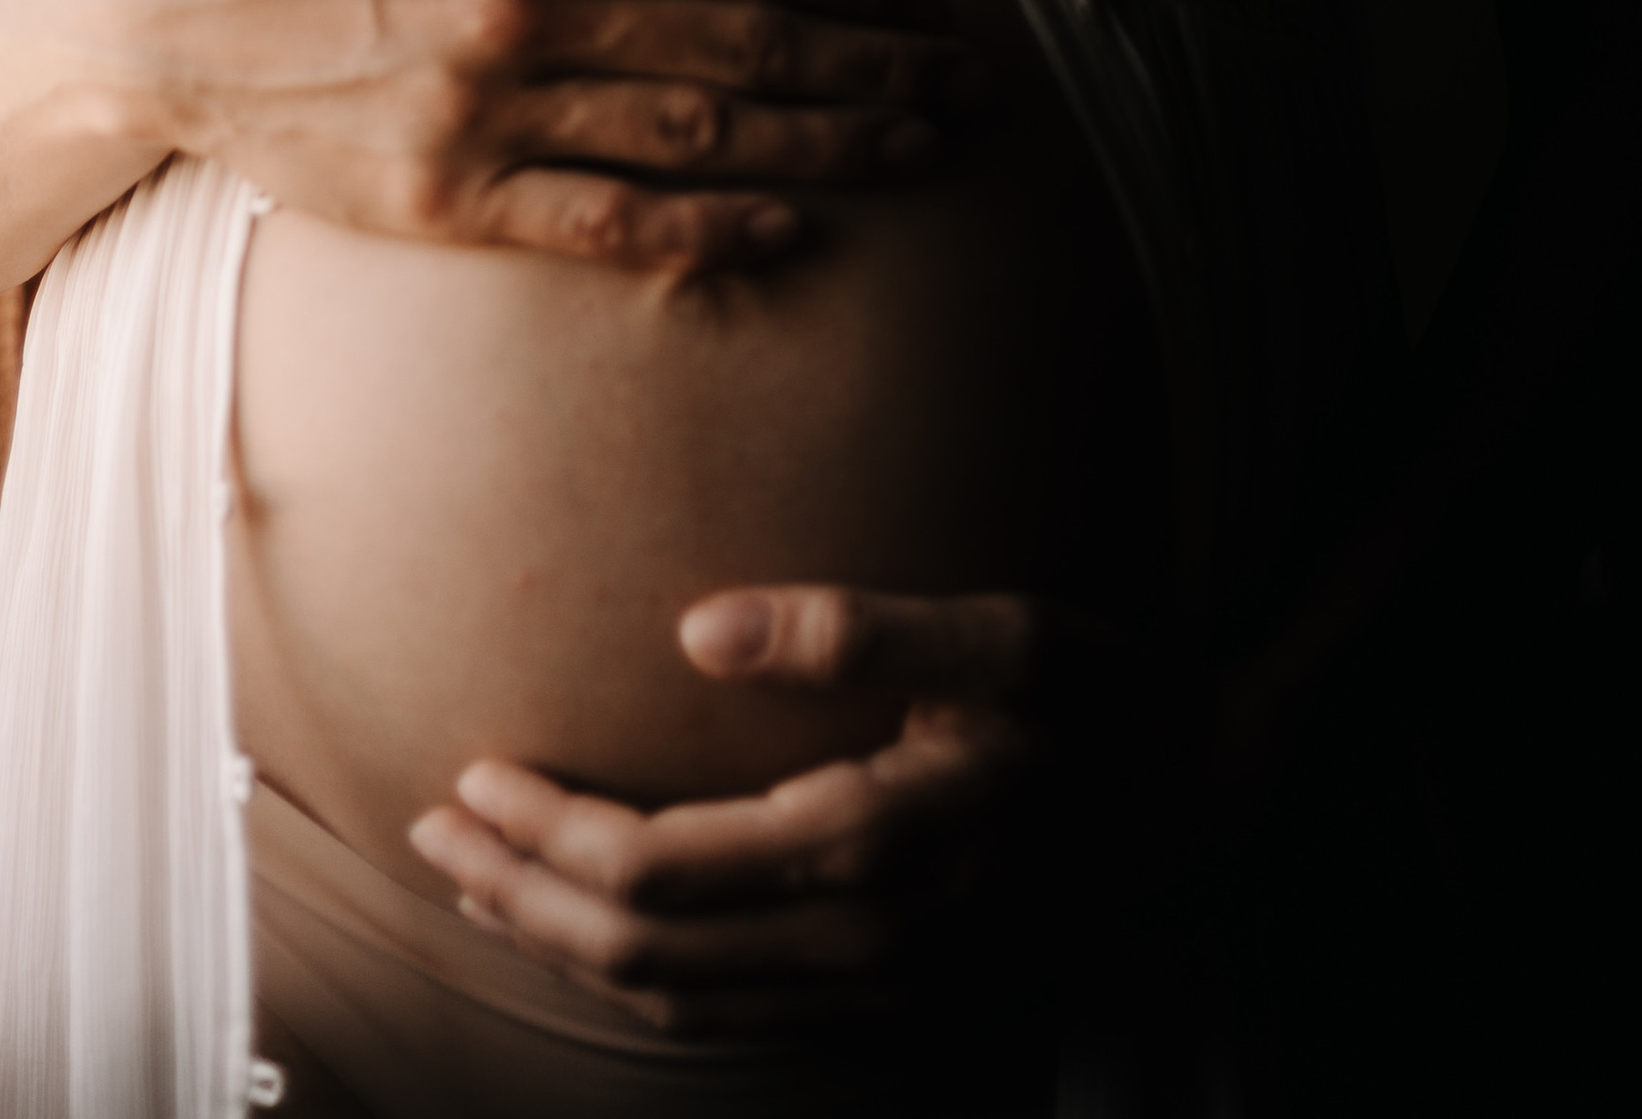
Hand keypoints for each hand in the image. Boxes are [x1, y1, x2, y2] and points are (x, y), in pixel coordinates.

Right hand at [69, 0, 966, 274]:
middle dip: (873, 66)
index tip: (932, 4)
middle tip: (971, 88)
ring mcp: (485, 104)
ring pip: (694, 130)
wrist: (177, 14)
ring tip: (918, 151)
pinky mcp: (446, 197)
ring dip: (823, 144)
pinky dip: (704, 229)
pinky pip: (602, 222)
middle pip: (740, 38)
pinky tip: (786, 226)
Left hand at [409, 583, 1170, 1034]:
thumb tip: (694, 628)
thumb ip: (856, 628)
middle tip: (432, 828)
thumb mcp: (1001, 633)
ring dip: (563, 946)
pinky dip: (641, 981)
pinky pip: (732, 1014)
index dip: (547, 833)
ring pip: (678, 999)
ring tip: (478, 881)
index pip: (655, 869)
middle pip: (642, 951)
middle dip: (521, 894)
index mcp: (869, 846)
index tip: (474, 769)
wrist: (1208, 795)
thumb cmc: (1099, 695)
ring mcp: (877, 983)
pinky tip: (599, 938)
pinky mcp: (891, 995)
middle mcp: (860, 939)